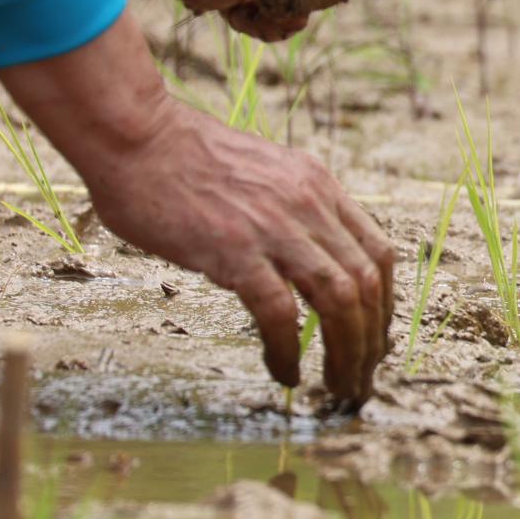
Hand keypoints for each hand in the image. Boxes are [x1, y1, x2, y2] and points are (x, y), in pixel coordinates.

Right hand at [0, 14, 395, 404]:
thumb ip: (289, 210)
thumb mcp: (262, 173)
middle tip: (362, 378)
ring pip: (341, 301)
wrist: (134, 133)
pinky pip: (280, 314)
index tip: (376, 335)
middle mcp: (309, 204)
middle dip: (373, 340)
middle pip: (368, 284)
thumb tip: (299, 259)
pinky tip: (286, 372)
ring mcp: (274, 227)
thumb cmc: (181, 157)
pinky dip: (288, 350)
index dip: (385, 303)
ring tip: (337, 385)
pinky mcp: (234, 250)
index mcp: (318, 186)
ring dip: (347, 353)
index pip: (379, 252)